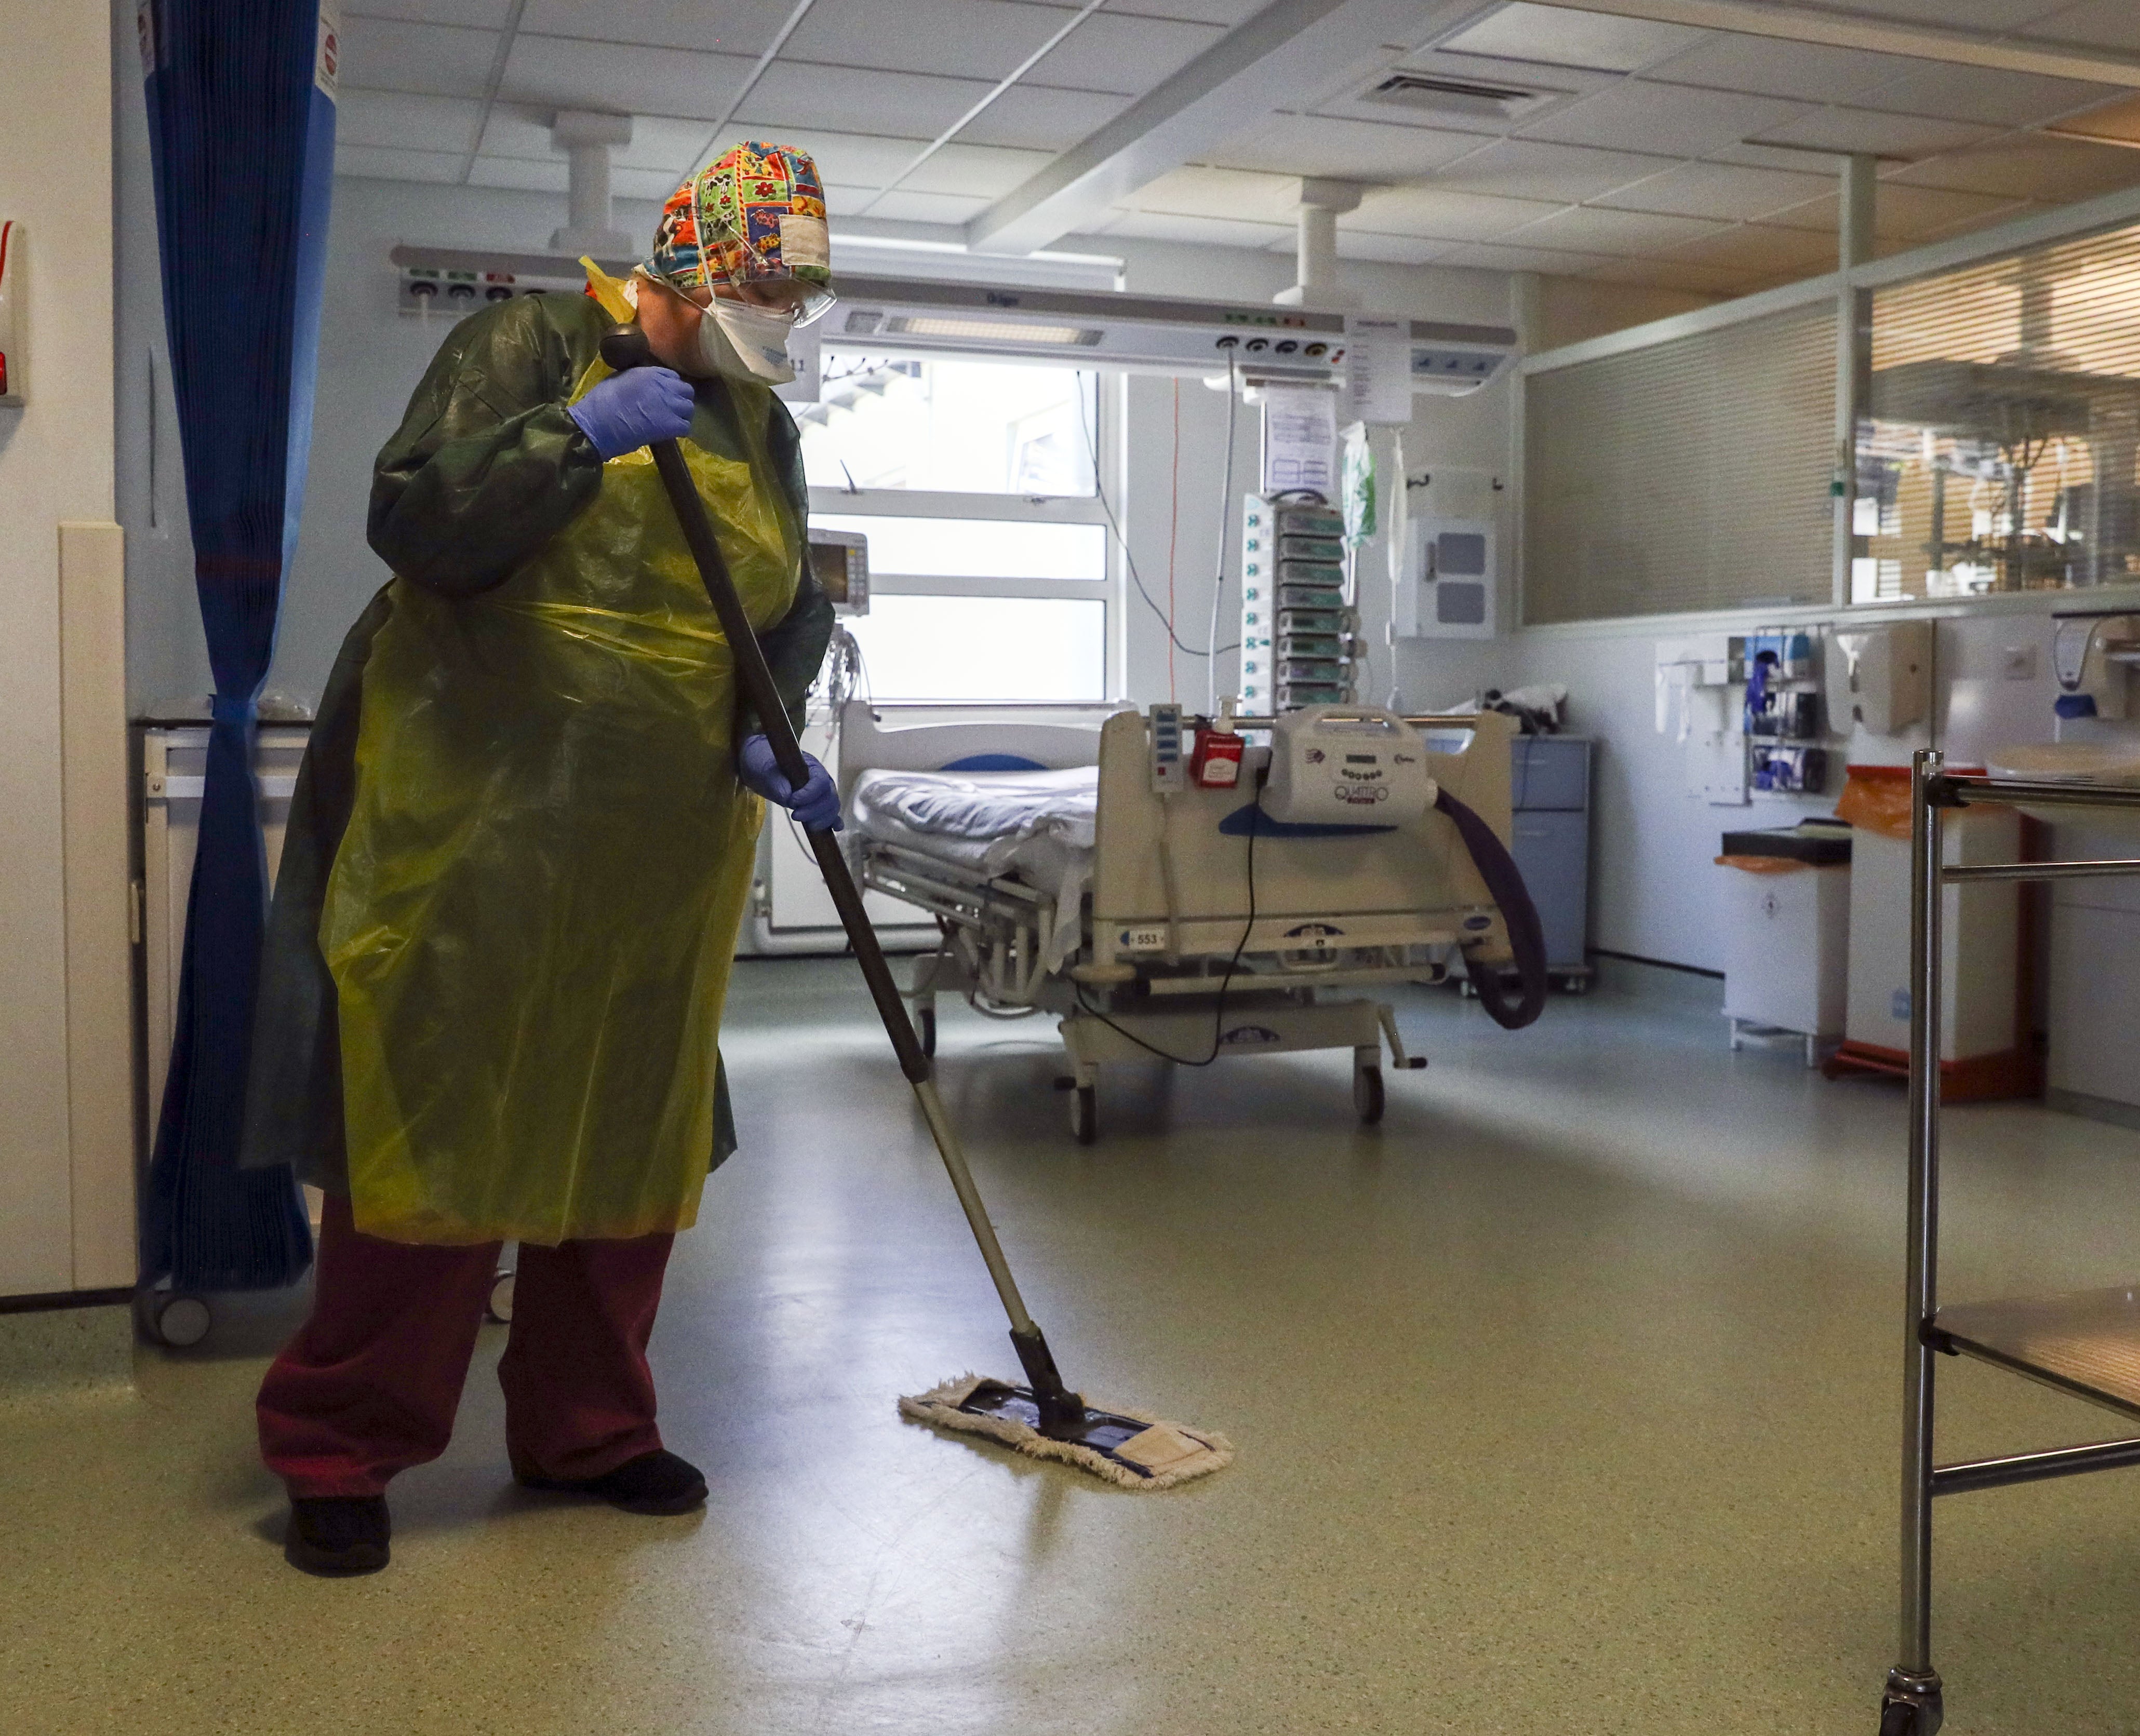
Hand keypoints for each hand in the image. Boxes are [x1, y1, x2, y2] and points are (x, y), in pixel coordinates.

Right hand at [565, 366, 695, 460]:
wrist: (598, 423)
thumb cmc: (602, 401)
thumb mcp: (619, 378)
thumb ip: (637, 378)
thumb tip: (643, 383)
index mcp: (650, 373)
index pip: (673, 377)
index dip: (670, 387)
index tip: (664, 396)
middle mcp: (664, 386)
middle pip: (686, 391)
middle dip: (680, 399)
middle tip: (671, 410)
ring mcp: (669, 405)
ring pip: (689, 408)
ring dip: (682, 415)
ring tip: (671, 422)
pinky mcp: (670, 425)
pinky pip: (686, 426)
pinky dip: (680, 430)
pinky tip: (669, 433)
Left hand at [738, 734, 841, 830]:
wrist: (761, 765)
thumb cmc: (764, 763)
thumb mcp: (766, 771)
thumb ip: (777, 784)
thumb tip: (788, 799)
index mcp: (811, 766)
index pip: (820, 781)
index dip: (810, 795)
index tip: (792, 802)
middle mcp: (821, 779)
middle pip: (830, 796)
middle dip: (816, 810)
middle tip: (795, 816)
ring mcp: (820, 792)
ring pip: (832, 806)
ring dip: (824, 819)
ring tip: (809, 826)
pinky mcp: (816, 804)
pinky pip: (830, 812)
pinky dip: (833, 821)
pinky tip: (834, 828)